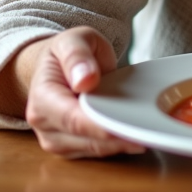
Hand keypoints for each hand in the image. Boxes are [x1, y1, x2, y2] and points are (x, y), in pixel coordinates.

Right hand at [0, 26, 146, 158]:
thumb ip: (77, 56)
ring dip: (120, 145)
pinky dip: (116, 145)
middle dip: (117, 139)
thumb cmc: (68, 51)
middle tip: (149, 133)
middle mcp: (43, 123)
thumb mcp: (73, 39)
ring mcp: (54, 138)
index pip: (72, 119)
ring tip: (147, 134)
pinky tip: (136, 137)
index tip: (129, 126)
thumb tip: (85, 80)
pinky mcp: (68, 147)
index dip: (101, 126)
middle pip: (85, 140)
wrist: (58, 65)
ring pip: (93, 150)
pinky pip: (96, 151)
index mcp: (42, 97)